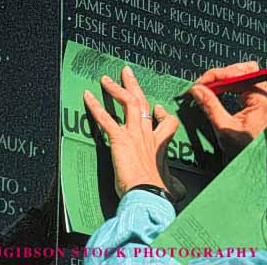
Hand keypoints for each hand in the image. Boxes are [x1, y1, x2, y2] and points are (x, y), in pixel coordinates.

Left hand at [83, 66, 180, 198]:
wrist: (149, 194)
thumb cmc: (158, 192)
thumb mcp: (172, 186)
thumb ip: (175, 185)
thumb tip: (180, 193)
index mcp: (160, 144)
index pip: (167, 122)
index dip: (163, 113)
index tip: (158, 108)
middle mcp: (148, 134)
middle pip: (143, 103)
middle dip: (134, 85)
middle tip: (127, 72)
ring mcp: (134, 134)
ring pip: (128, 103)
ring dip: (116, 88)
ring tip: (105, 79)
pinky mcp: (120, 139)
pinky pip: (106, 118)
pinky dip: (95, 106)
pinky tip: (87, 96)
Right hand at [189, 62, 266, 159]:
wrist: (256, 165)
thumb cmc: (247, 151)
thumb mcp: (225, 129)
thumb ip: (211, 107)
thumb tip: (198, 90)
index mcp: (260, 98)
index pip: (238, 73)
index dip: (217, 75)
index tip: (201, 83)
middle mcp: (263, 95)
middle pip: (242, 70)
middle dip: (221, 74)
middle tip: (204, 85)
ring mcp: (260, 98)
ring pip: (241, 76)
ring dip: (223, 80)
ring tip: (207, 89)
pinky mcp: (255, 104)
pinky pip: (241, 86)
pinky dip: (227, 87)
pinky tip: (216, 93)